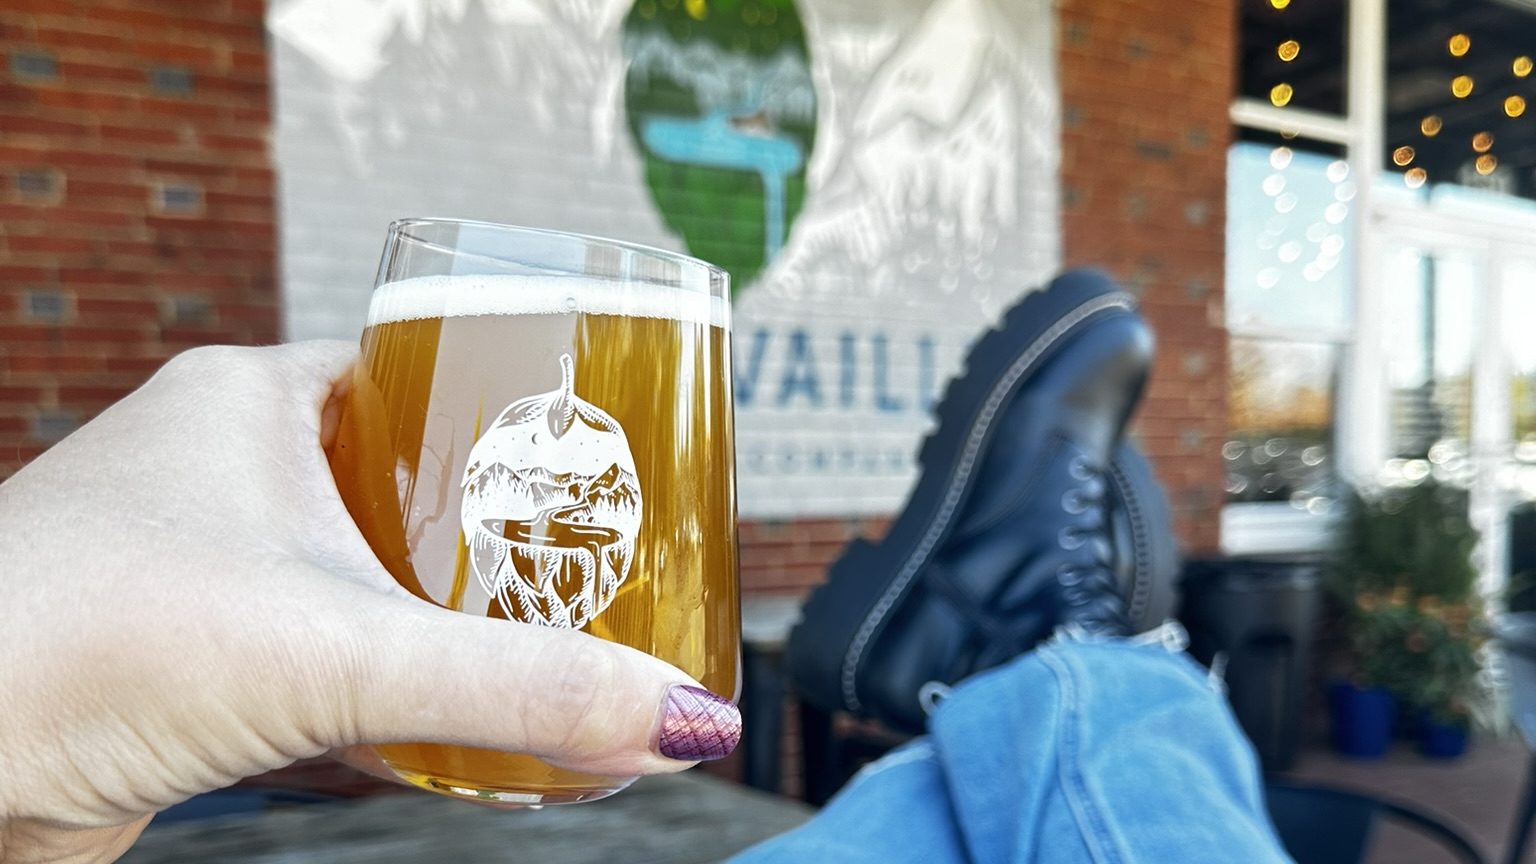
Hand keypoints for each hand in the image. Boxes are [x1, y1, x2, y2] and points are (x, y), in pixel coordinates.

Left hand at [0, 342, 737, 863]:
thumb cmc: (68, 651)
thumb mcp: (339, 652)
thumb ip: (520, 686)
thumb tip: (677, 718)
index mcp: (252, 399)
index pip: (423, 368)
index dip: (519, 406)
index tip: (602, 450)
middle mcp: (222, 465)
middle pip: (408, 476)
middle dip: (502, 524)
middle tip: (600, 554)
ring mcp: (199, 559)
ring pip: (366, 566)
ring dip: (447, 605)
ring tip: (549, 630)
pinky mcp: (188, 655)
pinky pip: (321, 644)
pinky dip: (390, 673)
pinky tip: (449, 709)